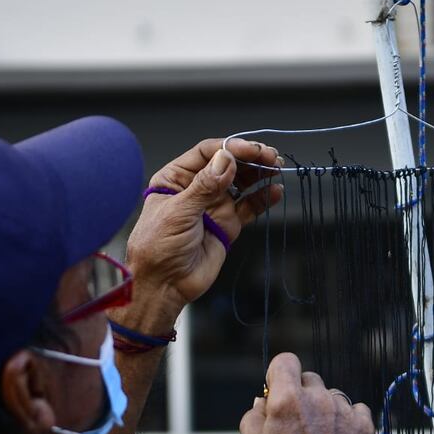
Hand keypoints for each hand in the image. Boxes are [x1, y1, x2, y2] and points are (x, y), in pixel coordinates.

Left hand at [124, 138, 283, 325]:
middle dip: (250, 158)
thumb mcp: (179, 211)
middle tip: (270, 157)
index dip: (231, 148)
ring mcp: (214, 206)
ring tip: (276, 169)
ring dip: (259, 174)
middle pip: (228, 164)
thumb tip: (226, 159)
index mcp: (176, 178)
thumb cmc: (158, 247)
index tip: (251, 150)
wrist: (164, 284)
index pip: (207, 153)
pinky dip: (264, 198)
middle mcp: (197, 188)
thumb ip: (205, 186)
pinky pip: (250, 207)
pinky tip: (275, 191)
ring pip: (242, 183)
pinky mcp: (228, 224)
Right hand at [239, 353, 379, 433]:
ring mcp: (343, 411)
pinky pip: (354, 410)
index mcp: (287, 400)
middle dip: (300, 395)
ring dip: (323, 410)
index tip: (277, 392)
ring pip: (331, 396)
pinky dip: (345, 422)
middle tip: (295, 425)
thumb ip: (253, 419)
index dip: (278, 374)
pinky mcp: (364, 425)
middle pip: (308, 379)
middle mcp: (318, 398)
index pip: (285, 361)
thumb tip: (262, 402)